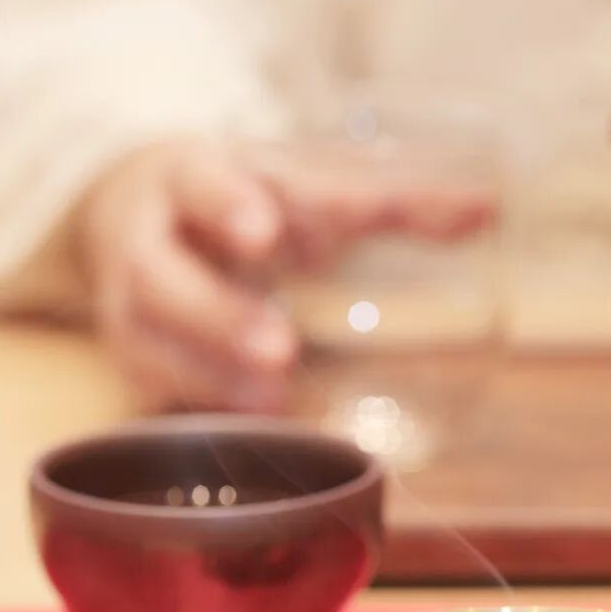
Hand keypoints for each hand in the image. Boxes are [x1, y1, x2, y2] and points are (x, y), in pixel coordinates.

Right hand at [77, 137, 494, 411]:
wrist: (127, 214)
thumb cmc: (237, 201)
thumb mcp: (295, 182)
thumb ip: (386, 199)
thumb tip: (484, 212)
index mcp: (187, 179)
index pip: (203, 184)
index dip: (229, 206)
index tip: (265, 232)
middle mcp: (144, 244)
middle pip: (160, 279)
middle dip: (216, 315)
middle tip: (280, 349)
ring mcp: (127, 310)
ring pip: (148, 348)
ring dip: (211, 379)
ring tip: (274, 400)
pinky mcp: (131, 362)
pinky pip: (152, 396)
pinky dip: (200, 415)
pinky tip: (250, 432)